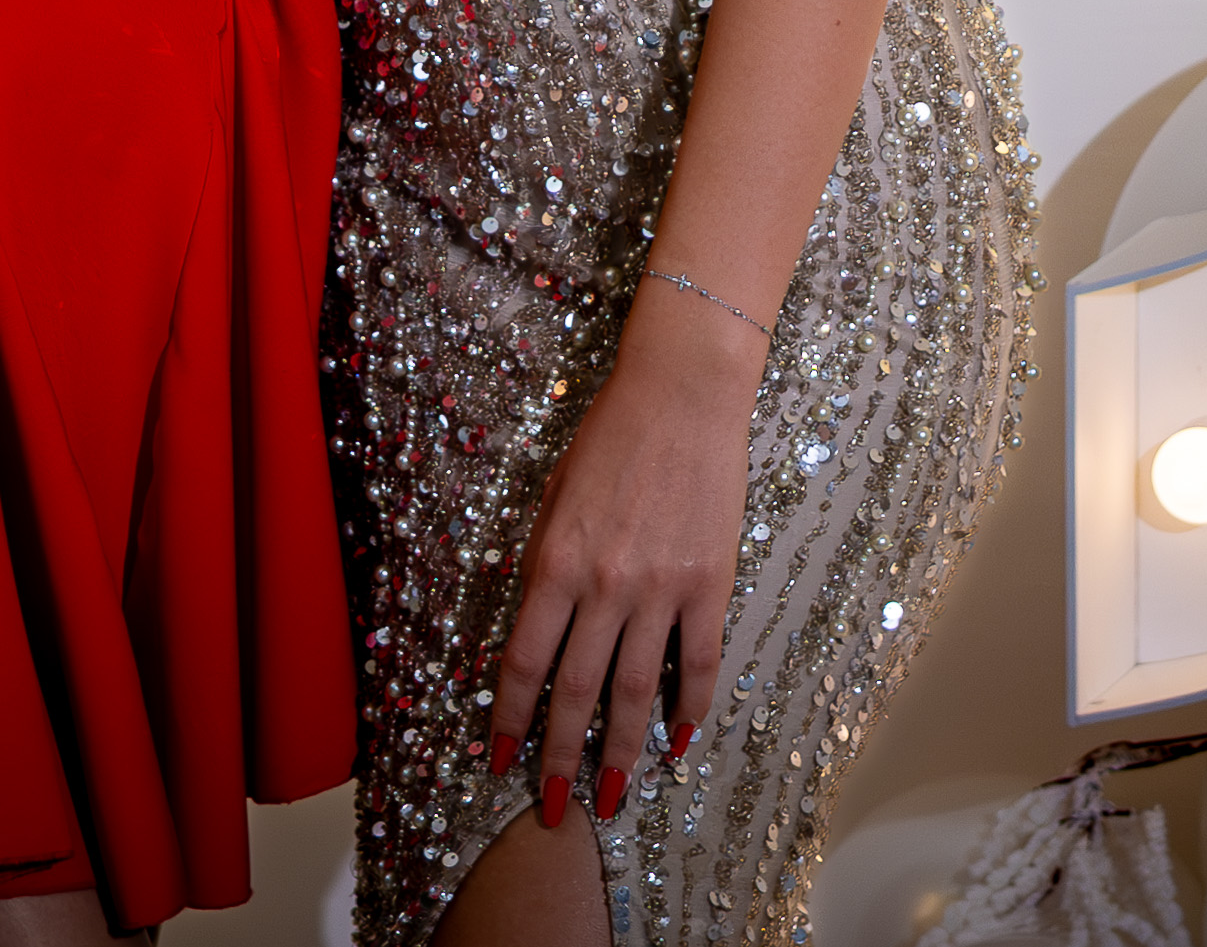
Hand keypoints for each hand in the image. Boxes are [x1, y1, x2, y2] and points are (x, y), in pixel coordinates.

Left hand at [487, 286, 761, 826]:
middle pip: (577, 692)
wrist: (681, 395)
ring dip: (622, 752)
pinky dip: (688, 707)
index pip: (523, 663)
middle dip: (559, 758)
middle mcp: (605, 586)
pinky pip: (698, 661)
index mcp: (555, 563)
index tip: (496, 759)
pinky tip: (679, 741)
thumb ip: (544, 570)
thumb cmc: (608, 439)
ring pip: (637, 692)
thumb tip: (537, 636)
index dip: (507, 718)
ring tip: (612, 796)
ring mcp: (661, 589)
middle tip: (551, 810)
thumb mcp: (552, 501)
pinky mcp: (709, 584)